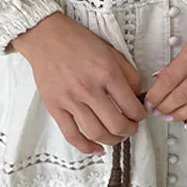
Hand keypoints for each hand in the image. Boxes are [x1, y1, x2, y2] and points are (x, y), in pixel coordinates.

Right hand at [11, 12, 147, 154]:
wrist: (46, 37)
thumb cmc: (78, 42)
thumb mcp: (111, 52)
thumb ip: (128, 74)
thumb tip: (137, 97)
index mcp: (107, 73)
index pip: (131, 106)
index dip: (140, 116)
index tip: (140, 115)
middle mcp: (90, 89)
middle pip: (117, 124)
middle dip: (130, 131)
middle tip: (131, 128)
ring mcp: (71, 100)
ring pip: (97, 133)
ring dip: (113, 140)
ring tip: (117, 136)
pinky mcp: (55, 107)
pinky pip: (72, 135)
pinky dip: (87, 147)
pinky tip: (97, 149)